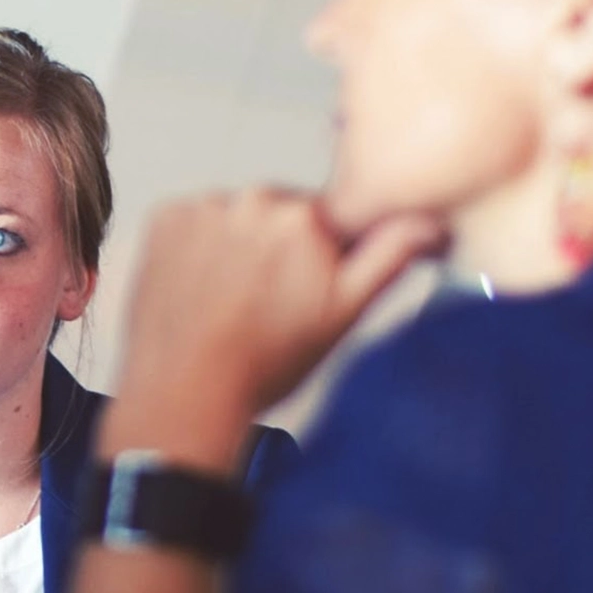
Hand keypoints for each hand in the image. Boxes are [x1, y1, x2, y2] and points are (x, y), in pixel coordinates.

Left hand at [113, 189, 440, 452]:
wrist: (184, 392)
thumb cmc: (262, 364)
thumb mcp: (344, 314)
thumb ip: (390, 256)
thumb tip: (429, 221)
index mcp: (306, 216)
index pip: (330, 218)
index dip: (323, 255)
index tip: (308, 286)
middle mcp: (253, 199)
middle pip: (281, 214)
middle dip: (280, 248)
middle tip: (267, 303)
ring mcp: (203, 207)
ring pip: (236, 217)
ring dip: (237, 245)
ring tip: (230, 301)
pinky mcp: (164, 218)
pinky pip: (193, 221)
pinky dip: (197, 246)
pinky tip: (200, 288)